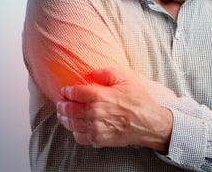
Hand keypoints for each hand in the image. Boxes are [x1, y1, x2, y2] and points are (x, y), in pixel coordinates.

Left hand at [56, 68, 172, 152]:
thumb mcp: (126, 79)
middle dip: (62, 104)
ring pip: (71, 123)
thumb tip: (92, 72)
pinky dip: (74, 131)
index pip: (74, 93)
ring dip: (64, 118)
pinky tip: (76, 126)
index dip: (67, 91)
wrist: (150, 123)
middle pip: (68, 109)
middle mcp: (94, 113)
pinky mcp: (98, 139)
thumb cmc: (139, 101)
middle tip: (61, 102)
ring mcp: (95, 128)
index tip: (66, 90)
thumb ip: (107, 73)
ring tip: (64, 114)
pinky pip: (79, 137)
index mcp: (99, 96)